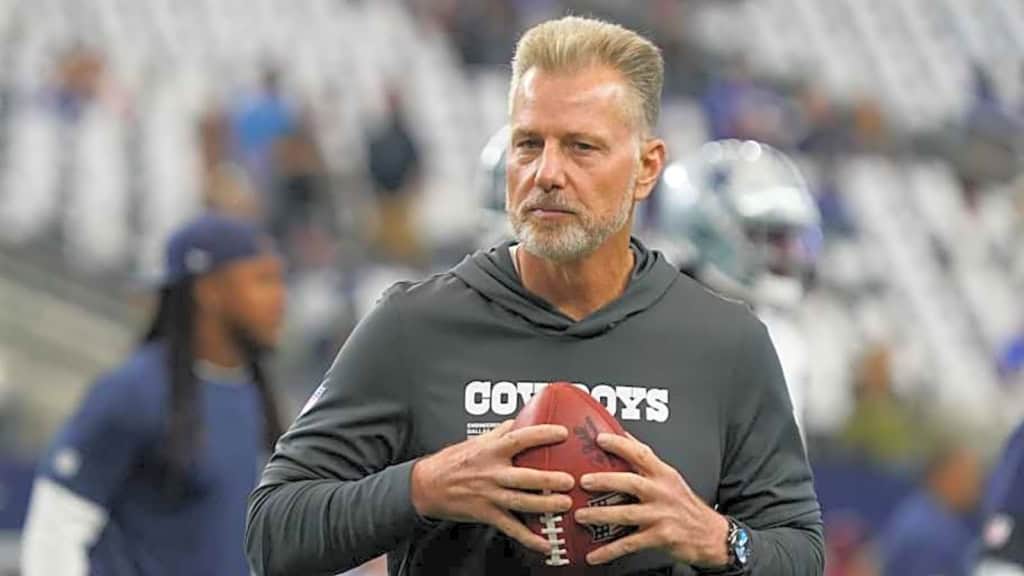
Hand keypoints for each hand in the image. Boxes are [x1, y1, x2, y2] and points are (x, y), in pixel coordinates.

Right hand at [410, 420, 574, 553]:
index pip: (519, 439)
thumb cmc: (453, 461)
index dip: (541, 435)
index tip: (562, 433)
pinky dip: (528, 538)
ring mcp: (489, 495)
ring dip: (544, 505)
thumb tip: (522, 420)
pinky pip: (510, 527)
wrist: (427, 485)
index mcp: (491, 451)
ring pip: (520, 502)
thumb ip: (500, 432)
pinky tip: (544, 543)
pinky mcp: (487, 514)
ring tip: (564, 504)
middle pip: (524, 476)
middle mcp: (491, 473)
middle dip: (548, 480)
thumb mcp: (476, 441)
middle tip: (569, 480)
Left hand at [573, 433, 730, 567]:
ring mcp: (661, 516)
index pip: (641, 453)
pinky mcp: (660, 537)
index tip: (599, 439)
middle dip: (605, 481)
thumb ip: (646, 460)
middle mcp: (662, 492)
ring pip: (626, 514)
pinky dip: (609, 550)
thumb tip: (622, 436)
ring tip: (581, 515)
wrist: (711, 535)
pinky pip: (629, 544)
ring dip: (600, 515)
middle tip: (583, 481)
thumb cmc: (685, 504)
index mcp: (663, 474)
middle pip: (631, 483)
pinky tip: (594, 554)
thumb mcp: (670, 478)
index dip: (620, 444)